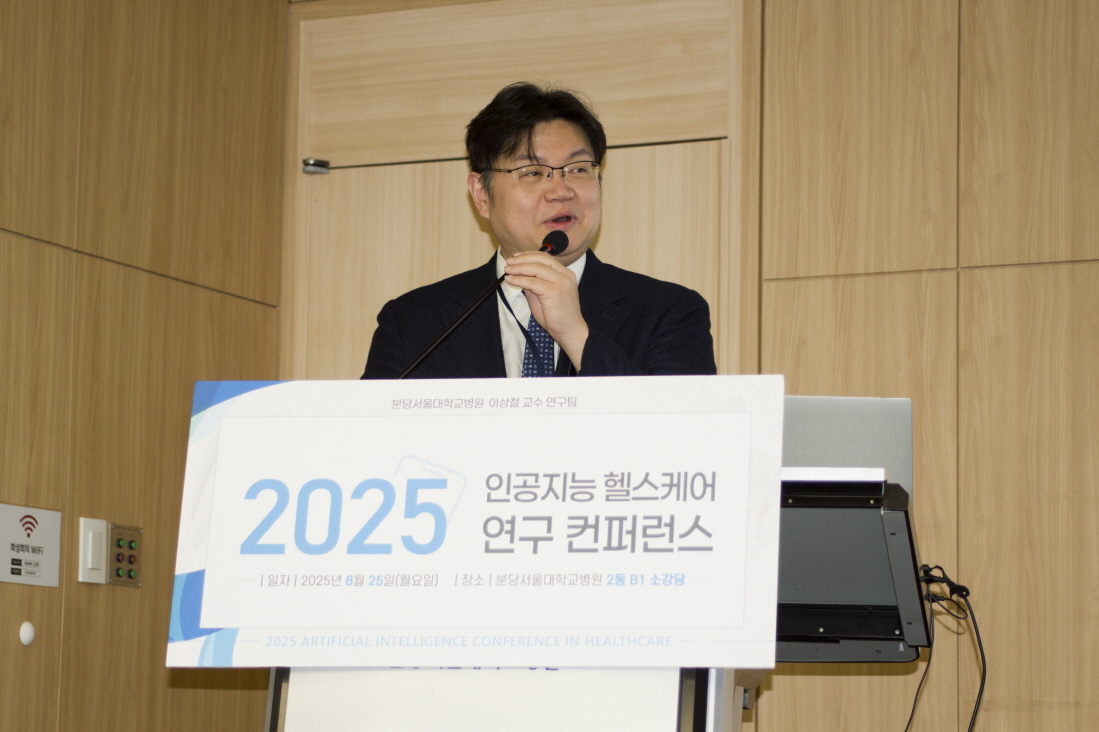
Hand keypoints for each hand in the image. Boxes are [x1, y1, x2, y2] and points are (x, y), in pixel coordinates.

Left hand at [503, 251, 588, 369]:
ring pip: (536, 268)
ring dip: (519, 268)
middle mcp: (565, 275)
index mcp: (565, 274)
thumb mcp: (543, 295)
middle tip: (508, 262)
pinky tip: (511, 280)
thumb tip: (520, 275)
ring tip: (508, 270)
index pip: (545, 258)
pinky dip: (520, 280)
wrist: (570, 331)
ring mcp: (561, 282)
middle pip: (541, 259)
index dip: (528, 255)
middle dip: (522, 259)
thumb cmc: (557, 316)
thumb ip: (534, 284)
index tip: (515, 257)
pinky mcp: (554, 291)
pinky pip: (533, 282)